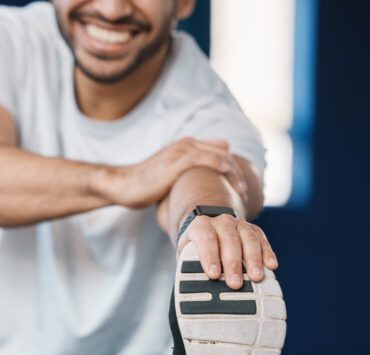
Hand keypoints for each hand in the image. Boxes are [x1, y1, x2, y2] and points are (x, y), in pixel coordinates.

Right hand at [95, 138, 249, 208]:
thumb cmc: (144, 185)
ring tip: (242, 195)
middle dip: (239, 174)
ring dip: (235, 175)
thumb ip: (186, 176)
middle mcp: (187, 144)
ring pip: (221, 156)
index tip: (240, 191)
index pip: (220, 153)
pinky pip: (209, 161)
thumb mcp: (169, 177)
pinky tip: (230, 186)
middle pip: (225, 154)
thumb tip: (201, 184)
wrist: (123, 185)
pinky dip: (223, 171)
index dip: (233, 171)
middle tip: (246, 196)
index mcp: (186, 146)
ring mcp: (182, 150)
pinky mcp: (178, 160)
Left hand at [178, 214, 277, 288]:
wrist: (208, 228)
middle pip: (230, 240)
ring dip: (253, 260)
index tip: (213, 275)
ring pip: (249, 239)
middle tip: (234, 283)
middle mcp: (222, 222)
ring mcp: (240, 225)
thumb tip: (196, 288)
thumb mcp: (187, 253)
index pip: (206, 238)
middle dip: (233, 264)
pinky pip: (263, 240)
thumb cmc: (196, 246)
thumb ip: (191, 266)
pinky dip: (268, 253)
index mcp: (201, 225)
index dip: (210, 256)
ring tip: (255, 278)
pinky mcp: (254, 230)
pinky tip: (271, 266)